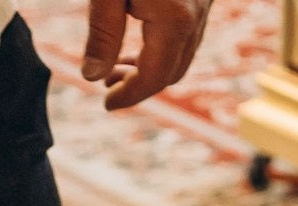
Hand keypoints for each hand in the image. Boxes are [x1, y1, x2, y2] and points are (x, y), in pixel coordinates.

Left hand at [80, 0, 212, 109]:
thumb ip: (102, 33)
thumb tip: (92, 77)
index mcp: (174, 19)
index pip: (154, 76)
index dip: (129, 96)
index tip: (107, 104)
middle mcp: (196, 16)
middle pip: (173, 71)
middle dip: (140, 86)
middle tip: (107, 83)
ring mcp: (204, 5)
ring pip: (183, 54)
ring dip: (153, 68)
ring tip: (118, 65)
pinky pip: (187, 34)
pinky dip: (165, 48)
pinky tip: (141, 42)